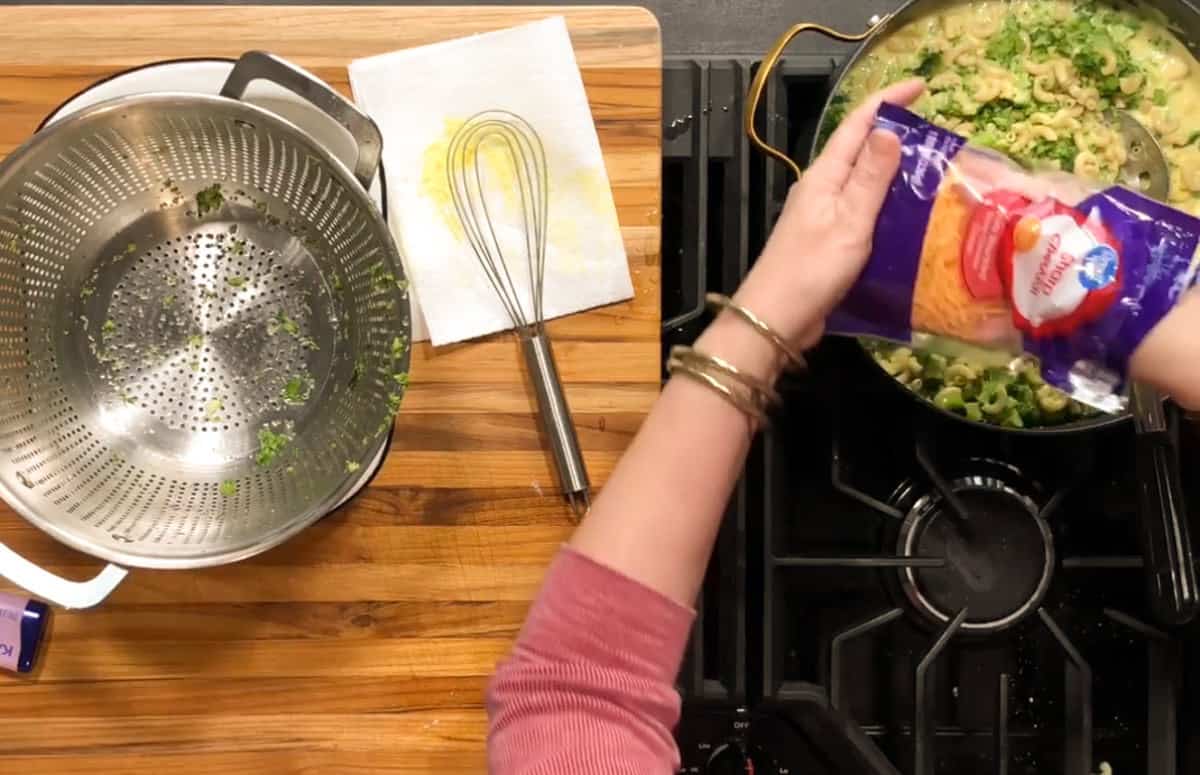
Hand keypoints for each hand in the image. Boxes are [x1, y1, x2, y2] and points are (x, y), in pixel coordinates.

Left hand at [733, 79, 925, 350]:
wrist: (775, 321)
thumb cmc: (811, 270)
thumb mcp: (849, 221)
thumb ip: (870, 178)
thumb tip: (888, 128)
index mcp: (824, 176)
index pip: (857, 125)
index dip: (887, 102)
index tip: (921, 85)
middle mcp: (821, 190)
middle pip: (861, 151)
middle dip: (896, 135)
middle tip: (938, 133)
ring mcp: (823, 217)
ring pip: (863, 184)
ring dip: (895, 173)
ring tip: (934, 171)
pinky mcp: (828, 244)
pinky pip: (863, 214)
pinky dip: (887, 207)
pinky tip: (911, 218)